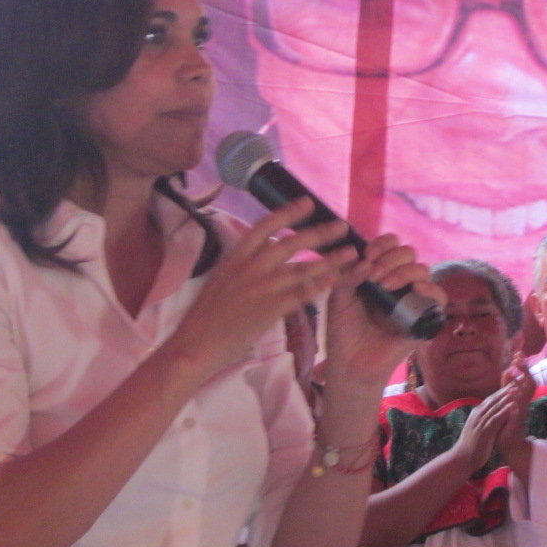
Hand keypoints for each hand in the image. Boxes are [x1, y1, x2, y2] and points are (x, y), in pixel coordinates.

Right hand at [169, 198, 358, 375]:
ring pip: (303, 267)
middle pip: (292, 242)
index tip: (308, 202)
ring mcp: (261, 286)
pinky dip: (320, 285)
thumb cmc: (207, 314)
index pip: (266, 224)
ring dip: (331, 259)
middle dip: (320, 232)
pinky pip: (302, 293)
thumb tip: (267, 246)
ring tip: (351, 253)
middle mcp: (250, 266)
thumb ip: (245, 261)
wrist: (195, 344)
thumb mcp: (223, 276)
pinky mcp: (270, 308)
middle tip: (342, 225)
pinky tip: (336, 280)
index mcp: (236, 255)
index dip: (289, 211)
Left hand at [322, 232, 440, 390]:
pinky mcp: (424, 318)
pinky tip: (415, 290)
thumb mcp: (339, 297)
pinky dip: (431, 289)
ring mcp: (412, 299)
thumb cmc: (343, 331)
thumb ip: (348, 275)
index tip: (367, 257)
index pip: (390, 245)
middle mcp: (398, 282)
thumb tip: (366, 261)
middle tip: (375, 275)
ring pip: (423, 270)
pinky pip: (439, 297)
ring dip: (404, 271)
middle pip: (408, 253)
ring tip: (386, 285)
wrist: (350, 364)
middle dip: (391, 258)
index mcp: (378, 273)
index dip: (381, 245)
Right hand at [450, 388, 512, 475]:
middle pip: (493, 400)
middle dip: (504, 391)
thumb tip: (488, 413)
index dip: (500, 392)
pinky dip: (504, 411)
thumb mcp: (475, 428)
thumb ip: (481, 419)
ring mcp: (480, 422)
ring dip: (506, 398)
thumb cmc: (470, 445)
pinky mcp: (485, 431)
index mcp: (476, 414)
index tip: (510, 385)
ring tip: (516, 390)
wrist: (462, 458)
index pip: (489, 399)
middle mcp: (477, 415)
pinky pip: (496, 419)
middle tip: (515, 383)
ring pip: (495, 407)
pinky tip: (512, 406)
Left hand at [493, 359, 535, 467]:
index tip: (518, 353)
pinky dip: (517, 400)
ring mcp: (523, 411)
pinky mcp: (519, 421)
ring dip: (521, 380)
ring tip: (515, 368)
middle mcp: (524, 402)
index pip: (524, 378)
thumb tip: (507, 370)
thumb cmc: (506, 424)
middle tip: (518, 356)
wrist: (510, 446)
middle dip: (524, 369)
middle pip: (529, 381)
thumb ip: (506, 388)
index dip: (523, 366)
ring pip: (527, 392)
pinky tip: (513, 391)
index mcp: (521, 398)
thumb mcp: (505, 402)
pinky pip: (520, 408)